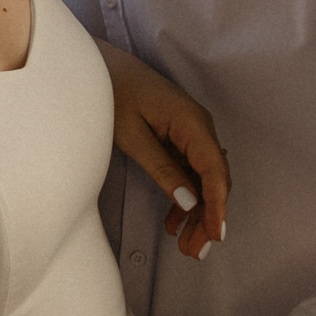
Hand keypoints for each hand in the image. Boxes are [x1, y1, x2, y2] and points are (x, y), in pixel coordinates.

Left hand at [96, 41, 229, 258]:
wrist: (97, 64)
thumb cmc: (111, 93)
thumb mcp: (132, 136)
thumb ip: (162, 168)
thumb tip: (189, 201)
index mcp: (191, 122)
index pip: (215, 170)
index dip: (218, 205)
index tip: (216, 234)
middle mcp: (198, 126)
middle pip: (213, 178)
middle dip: (208, 216)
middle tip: (195, 251)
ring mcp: (189, 130)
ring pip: (203, 177)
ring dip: (197, 210)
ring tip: (186, 244)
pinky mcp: (178, 134)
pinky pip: (189, 169)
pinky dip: (185, 194)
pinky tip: (175, 220)